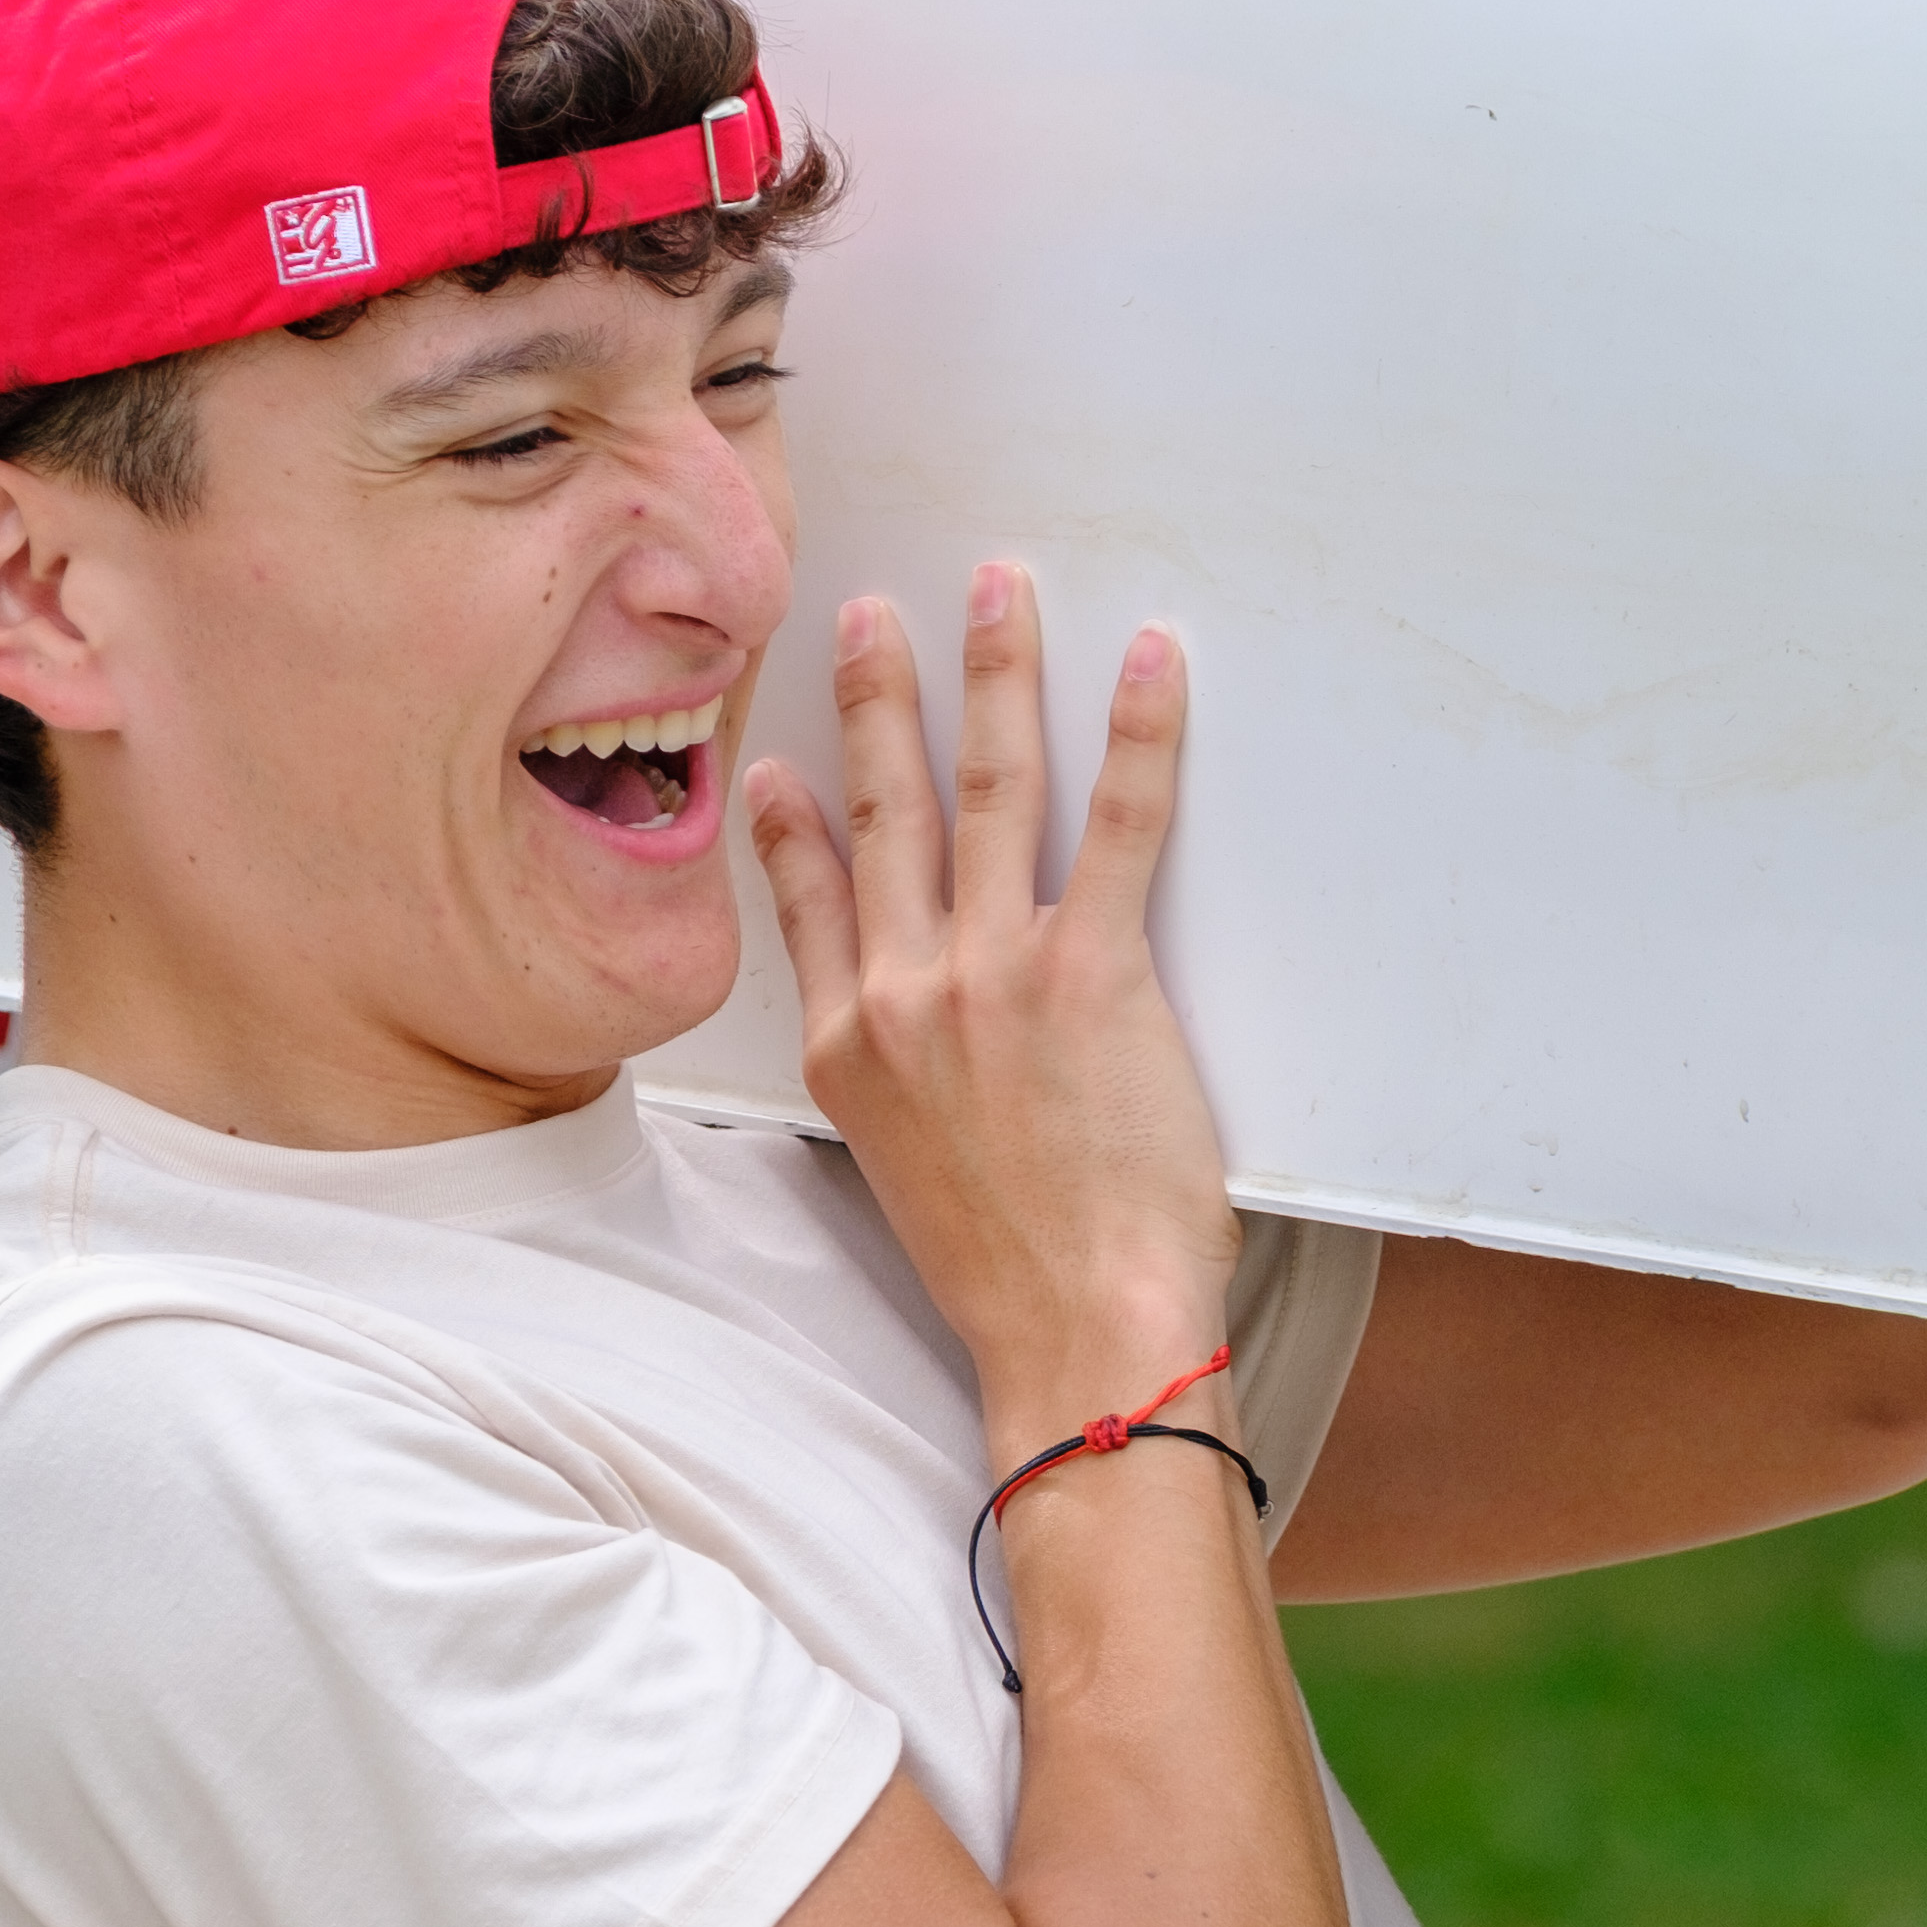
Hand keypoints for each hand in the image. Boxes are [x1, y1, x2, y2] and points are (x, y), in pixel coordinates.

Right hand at [742, 564, 1238, 1461]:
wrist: (1076, 1332)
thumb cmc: (1009, 1273)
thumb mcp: (901, 1169)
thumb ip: (887, 1080)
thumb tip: (895, 1036)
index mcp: (850, 1047)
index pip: (809, 896)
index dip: (793, 817)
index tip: (779, 758)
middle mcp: (906, 992)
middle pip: (887, 809)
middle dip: (878, 697)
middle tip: (872, 614)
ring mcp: (994, 975)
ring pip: (991, 788)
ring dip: (993, 676)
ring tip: (1000, 593)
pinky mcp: (1094, 976)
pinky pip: (1123, 823)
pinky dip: (1137, 734)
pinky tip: (1147, 663)